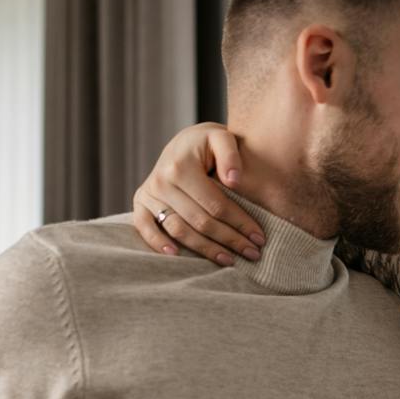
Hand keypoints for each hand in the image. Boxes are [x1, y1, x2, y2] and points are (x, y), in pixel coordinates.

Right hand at [130, 122, 265, 265]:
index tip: (259, 238)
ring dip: (205, 249)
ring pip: (178, 230)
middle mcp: (161, 181)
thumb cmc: (208, 144)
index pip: (216, 204)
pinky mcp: (140, 204)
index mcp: (181, 166)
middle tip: (253, 254)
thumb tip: (234, 181)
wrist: (184, 143)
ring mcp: (149, 194)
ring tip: (229, 260)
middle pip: (199, 221)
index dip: (240, 223)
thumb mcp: (221, 138)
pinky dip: (158, 244)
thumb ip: (230, 154)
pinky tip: (177, 256)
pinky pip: (145, 228)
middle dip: (229, 240)